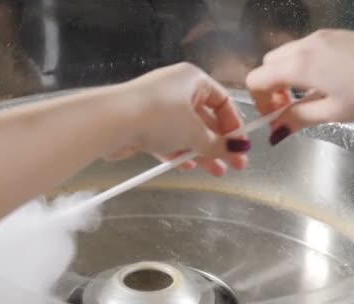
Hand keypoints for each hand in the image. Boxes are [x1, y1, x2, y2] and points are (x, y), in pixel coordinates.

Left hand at [112, 63, 249, 175]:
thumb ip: (218, 144)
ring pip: (187, 132)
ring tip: (216, 172)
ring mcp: (158, 107)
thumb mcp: (195, 132)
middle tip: (235, 165)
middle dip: (219, 144)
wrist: (112, 122)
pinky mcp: (143, 125)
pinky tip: (188, 166)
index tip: (241, 146)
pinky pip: (168, 139)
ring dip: (202, 152)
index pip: (222, 101)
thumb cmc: (159, 117)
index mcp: (193, 80)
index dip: (234, 125)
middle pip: (205, 119)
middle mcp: (176, 89)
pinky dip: (179, 152)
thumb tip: (239, 149)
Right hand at [246, 30, 353, 143]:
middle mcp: (306, 45)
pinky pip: (306, 50)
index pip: (257, 78)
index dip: (259, 102)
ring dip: (286, 78)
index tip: (276, 119)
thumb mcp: (335, 112)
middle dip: (270, 88)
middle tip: (290, 110)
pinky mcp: (338, 36)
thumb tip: (274, 131)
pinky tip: (327, 85)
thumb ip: (299, 118)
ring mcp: (323, 37)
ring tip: (310, 100)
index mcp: (300, 64)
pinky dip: (303, 68)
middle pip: (269, 64)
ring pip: (287, 55)